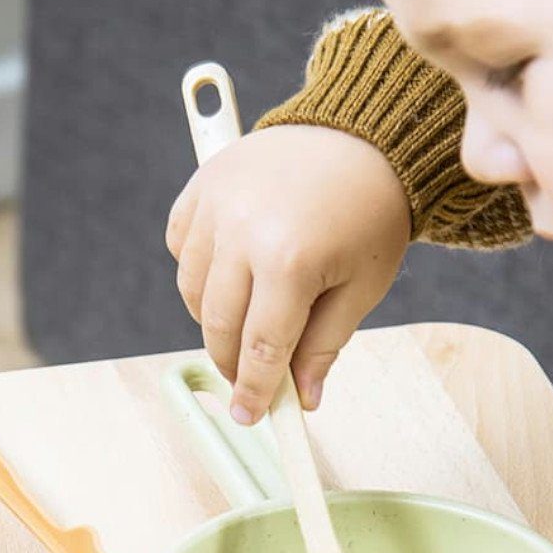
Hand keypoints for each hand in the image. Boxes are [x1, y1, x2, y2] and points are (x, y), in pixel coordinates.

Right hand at [166, 123, 411, 423]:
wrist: (362, 136)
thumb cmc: (371, 212)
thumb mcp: (363, 285)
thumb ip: (325, 344)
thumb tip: (302, 397)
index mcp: (291, 261)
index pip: (261, 346)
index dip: (255, 389)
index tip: (251, 415)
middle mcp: (244, 232)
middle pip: (218, 324)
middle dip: (232, 362)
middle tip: (249, 380)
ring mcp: (217, 205)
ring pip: (191, 290)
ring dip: (213, 318)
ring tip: (247, 320)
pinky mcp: (203, 184)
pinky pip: (181, 245)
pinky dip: (198, 269)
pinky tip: (231, 272)